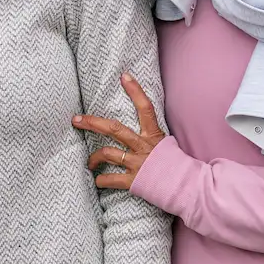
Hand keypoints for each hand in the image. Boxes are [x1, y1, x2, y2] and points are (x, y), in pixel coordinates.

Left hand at [74, 73, 165, 190]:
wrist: (187, 187)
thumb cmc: (175, 166)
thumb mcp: (166, 144)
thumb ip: (151, 136)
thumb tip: (141, 128)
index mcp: (153, 135)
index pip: (145, 108)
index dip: (136, 91)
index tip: (124, 76)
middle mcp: (143, 147)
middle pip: (114, 129)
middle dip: (92, 122)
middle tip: (76, 119)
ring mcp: (137, 163)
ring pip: (107, 153)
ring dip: (94, 158)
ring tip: (90, 163)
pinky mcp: (133, 181)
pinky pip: (110, 179)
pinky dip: (101, 180)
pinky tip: (98, 180)